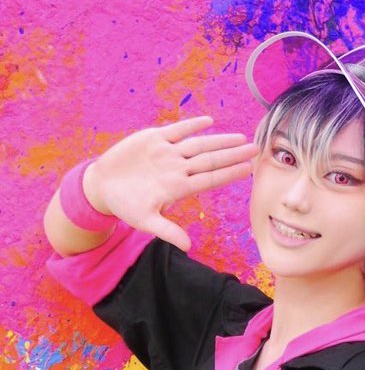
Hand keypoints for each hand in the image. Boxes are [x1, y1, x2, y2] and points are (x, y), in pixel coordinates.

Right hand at [84, 116, 257, 250]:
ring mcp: (167, 153)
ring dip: (219, 140)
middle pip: (210, 160)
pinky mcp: (153, 139)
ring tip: (240, 138)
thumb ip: (167, 231)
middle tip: (256, 149)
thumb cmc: (126, 206)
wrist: (103, 186)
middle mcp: (177, 168)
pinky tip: (209, 122)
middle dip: (233, 154)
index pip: (210, 179)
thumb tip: (188, 248)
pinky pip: (177, 130)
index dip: (229, 173)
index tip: (248, 169)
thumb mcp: (145, 221)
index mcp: (178, 187)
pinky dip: (191, 125)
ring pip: (198, 144)